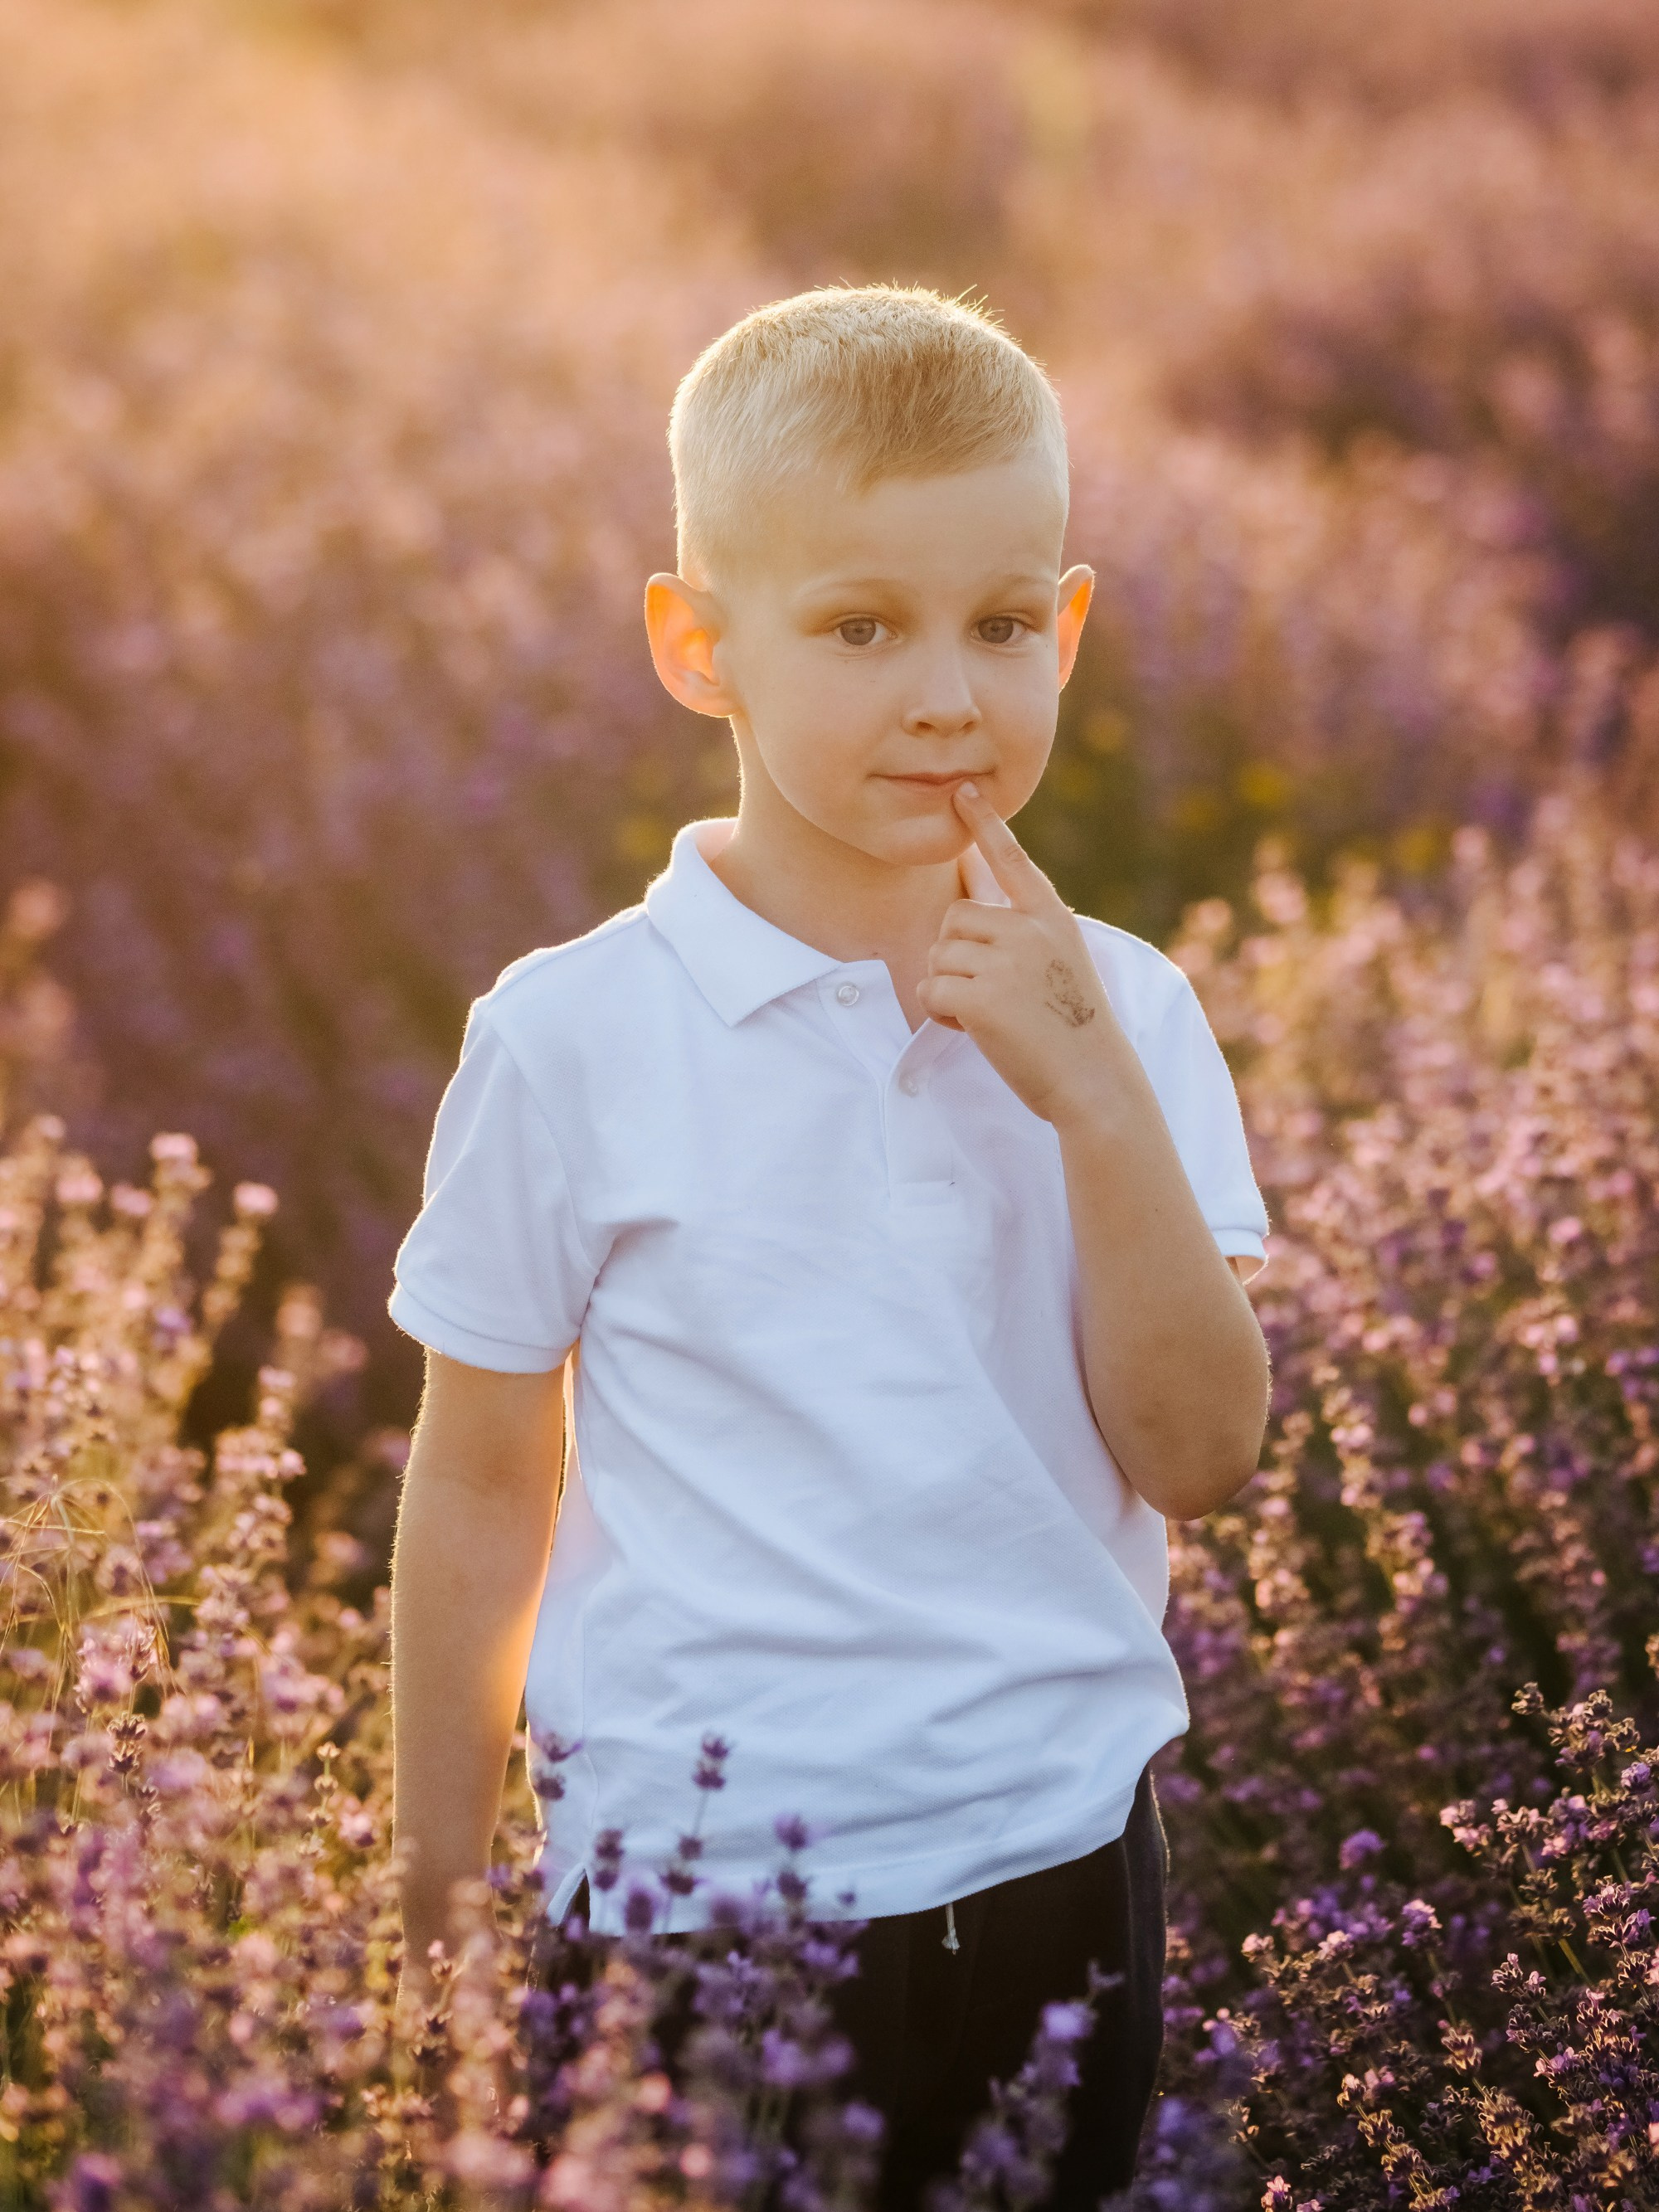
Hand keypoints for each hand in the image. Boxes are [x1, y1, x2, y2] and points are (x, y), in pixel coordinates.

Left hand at [916, 783, 1130, 1127]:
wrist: (1094, 1081)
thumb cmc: (1074, 1031)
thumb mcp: (1062, 964)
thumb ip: (1024, 933)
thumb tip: (970, 910)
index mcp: (1052, 919)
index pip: (1012, 861)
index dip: (986, 824)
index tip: (963, 792)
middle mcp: (1030, 930)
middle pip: (954, 918)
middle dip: (957, 957)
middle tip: (994, 995)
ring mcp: (1006, 961)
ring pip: (938, 954)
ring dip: (949, 987)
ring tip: (992, 1015)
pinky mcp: (980, 996)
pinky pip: (931, 989)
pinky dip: (942, 1014)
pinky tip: (977, 1030)